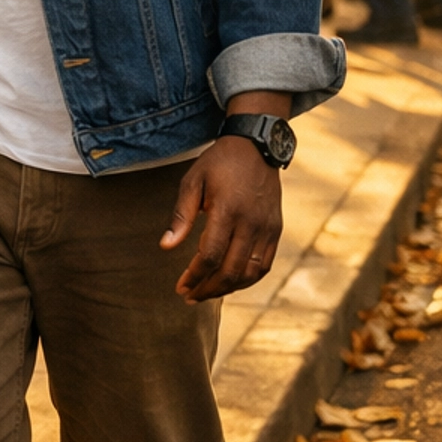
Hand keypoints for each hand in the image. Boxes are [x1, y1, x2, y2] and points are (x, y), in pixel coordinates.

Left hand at [161, 132, 283, 302]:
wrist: (257, 146)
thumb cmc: (219, 163)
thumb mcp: (193, 181)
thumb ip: (181, 215)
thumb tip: (166, 246)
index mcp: (227, 209)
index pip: (210, 255)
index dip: (194, 276)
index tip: (180, 286)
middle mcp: (251, 222)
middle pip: (230, 270)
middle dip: (208, 289)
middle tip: (189, 296)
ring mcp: (267, 228)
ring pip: (250, 273)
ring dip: (227, 288)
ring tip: (206, 292)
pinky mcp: (276, 230)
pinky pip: (264, 265)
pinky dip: (247, 279)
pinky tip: (230, 282)